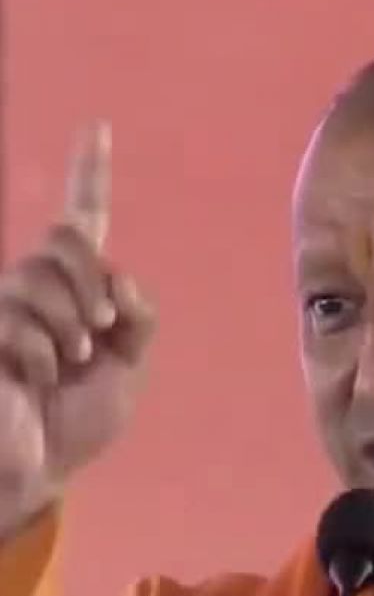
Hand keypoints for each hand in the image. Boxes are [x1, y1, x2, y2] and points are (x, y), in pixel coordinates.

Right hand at [0, 123, 154, 537]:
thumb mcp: (128, 370)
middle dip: (90, 283)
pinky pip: (20, 319)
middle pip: (65, 241)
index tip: (98, 128)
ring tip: (66, 366)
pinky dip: (44, 356)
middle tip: (98, 330)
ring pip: (41, 277)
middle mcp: (36, 287)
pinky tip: (36, 380)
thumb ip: (138, 320)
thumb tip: (121, 278)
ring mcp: (5, 306)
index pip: (84, 222)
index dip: (89, 175)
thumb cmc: (77, 420)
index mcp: (77, 291)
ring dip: (69, 329)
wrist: (39, 467)